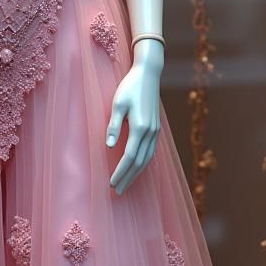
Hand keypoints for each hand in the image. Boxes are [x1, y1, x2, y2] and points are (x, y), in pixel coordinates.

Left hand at [106, 43, 163, 194]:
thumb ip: (114, 125)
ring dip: (136, 173)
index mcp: (140, 127)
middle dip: (128, 178)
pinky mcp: (156, 128)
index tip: (112, 183)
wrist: (149, 74)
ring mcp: (155, 131)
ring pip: (147, 159)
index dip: (121, 171)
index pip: (129, 157)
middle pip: (140, 162)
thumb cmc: (130, 87)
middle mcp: (150, 132)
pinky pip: (151, 152)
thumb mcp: (117, 104)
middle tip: (118, 191)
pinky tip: (137, 167)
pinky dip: (143, 163)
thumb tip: (109, 146)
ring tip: (126, 183)